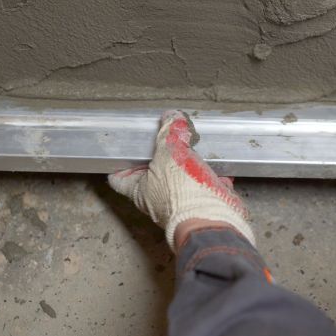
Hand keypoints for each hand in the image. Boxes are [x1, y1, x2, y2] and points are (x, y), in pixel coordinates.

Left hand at [108, 110, 254, 250]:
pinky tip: (216, 161)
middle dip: (161, 157)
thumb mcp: (170, 152)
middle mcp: (158, 199)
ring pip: (181, 179)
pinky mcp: (205, 204)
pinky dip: (211, 174)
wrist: (211, 218)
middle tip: (164, 138)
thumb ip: (169, 133)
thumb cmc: (181, 191)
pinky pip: (206, 185)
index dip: (119, 165)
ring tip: (193, 144)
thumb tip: (171, 117)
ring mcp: (182, 203)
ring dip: (189, 164)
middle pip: (153, 175)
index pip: (120, 178)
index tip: (120, 153)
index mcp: (140, 190)